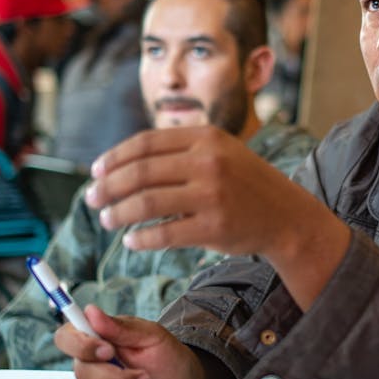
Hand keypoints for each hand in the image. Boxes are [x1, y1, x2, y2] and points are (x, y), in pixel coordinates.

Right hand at [54, 305, 207, 378]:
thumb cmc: (163, 353)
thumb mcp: (149, 334)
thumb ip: (120, 327)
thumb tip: (91, 311)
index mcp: (95, 340)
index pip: (66, 338)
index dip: (80, 345)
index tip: (108, 350)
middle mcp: (88, 366)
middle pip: (83, 374)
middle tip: (146, 377)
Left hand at [84, 126, 349, 307]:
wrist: (287, 216)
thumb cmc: (244, 185)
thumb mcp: (220, 151)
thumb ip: (179, 150)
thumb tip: (122, 163)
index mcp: (205, 137)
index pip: (145, 143)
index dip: (114, 158)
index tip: (95, 171)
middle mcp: (208, 161)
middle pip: (140, 172)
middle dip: (108, 187)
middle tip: (91, 199)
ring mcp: (212, 194)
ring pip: (146, 202)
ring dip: (118, 213)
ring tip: (107, 220)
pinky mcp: (214, 226)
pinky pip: (164, 233)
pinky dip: (141, 238)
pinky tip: (132, 241)